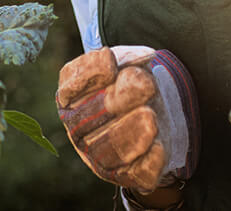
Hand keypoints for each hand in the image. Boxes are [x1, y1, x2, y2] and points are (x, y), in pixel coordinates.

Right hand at [55, 46, 196, 193]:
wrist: (160, 115)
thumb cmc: (136, 84)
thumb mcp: (130, 64)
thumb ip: (129, 59)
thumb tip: (137, 57)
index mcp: (70, 99)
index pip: (70, 88)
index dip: (89, 75)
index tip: (111, 62)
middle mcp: (78, 128)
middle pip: (88, 119)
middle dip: (117, 100)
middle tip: (145, 84)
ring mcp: (98, 154)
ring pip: (108, 151)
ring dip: (129, 134)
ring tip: (151, 117)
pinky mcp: (126, 174)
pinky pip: (134, 172)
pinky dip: (146, 162)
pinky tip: (159, 146)